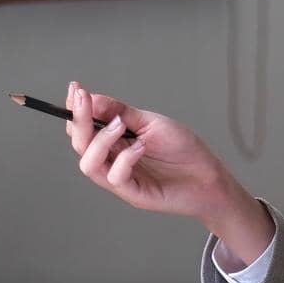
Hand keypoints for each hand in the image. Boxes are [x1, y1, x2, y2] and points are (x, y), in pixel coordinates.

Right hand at [65, 82, 275, 261]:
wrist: (208, 176)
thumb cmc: (182, 149)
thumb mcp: (152, 123)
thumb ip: (121, 112)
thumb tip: (92, 98)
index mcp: (115, 141)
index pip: (84, 127)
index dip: (75, 110)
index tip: (75, 89)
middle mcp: (112, 159)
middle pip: (80, 144)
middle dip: (79, 120)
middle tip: (84, 100)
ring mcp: (121, 178)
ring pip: (89, 164)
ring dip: (100, 140)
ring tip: (120, 125)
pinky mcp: (133, 193)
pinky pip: (115, 178)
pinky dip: (125, 159)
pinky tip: (140, 146)